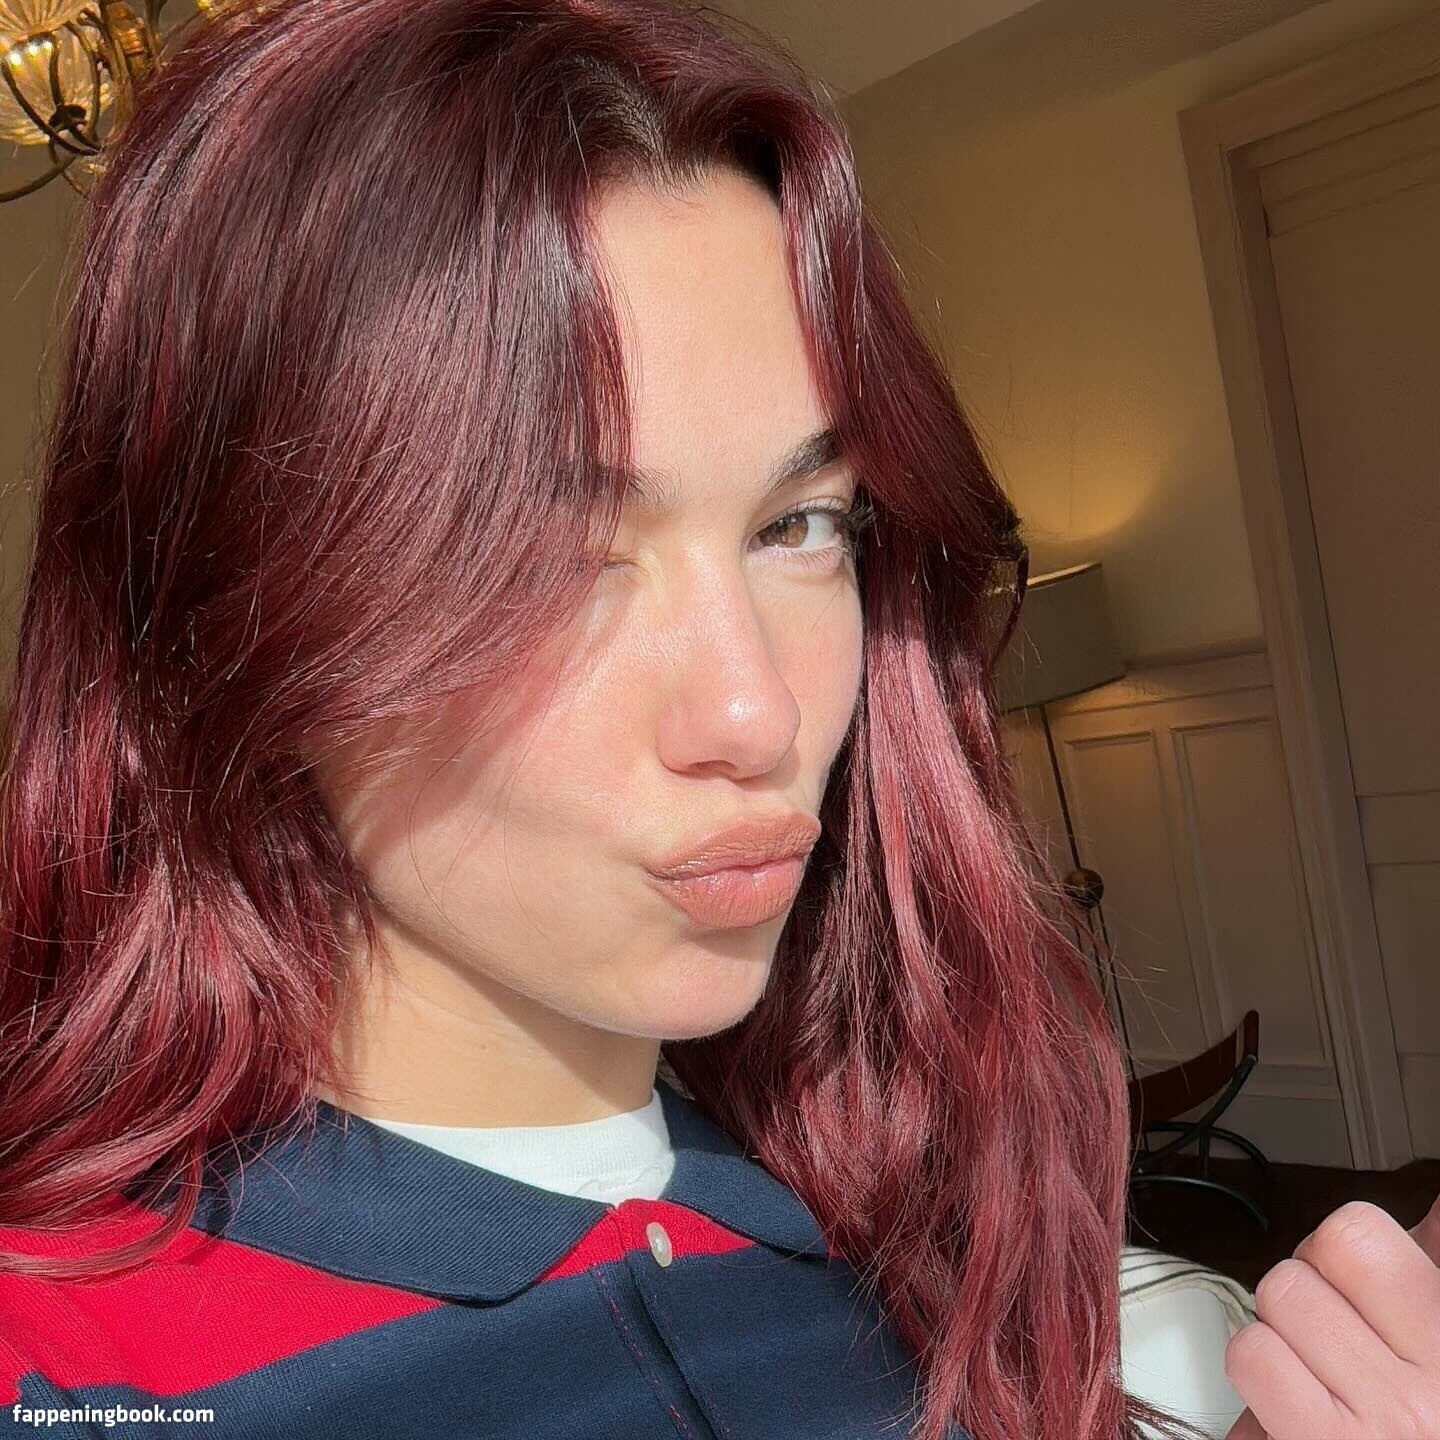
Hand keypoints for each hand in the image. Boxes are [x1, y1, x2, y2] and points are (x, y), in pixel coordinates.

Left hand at [1223, 1192, 1439, 1438]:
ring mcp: (1368, 1430)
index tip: (1360, 1284)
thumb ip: (1429, 1270)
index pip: (1355, 1232)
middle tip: (1340, 1338)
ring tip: (1323, 1375)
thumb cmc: (1424, 1415)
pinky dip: (1262, 1375)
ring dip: (1282, 1334)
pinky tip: (1297, 1404)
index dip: (1343, 1252)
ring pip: (1270, 1306)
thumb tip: (1430, 1212)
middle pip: (1299, 1266)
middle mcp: (1422, 1392)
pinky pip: (1252, 1358)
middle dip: (1308, 1293)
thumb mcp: (1439, 1340)